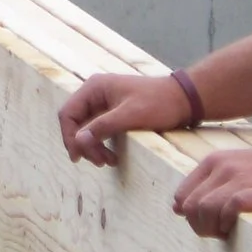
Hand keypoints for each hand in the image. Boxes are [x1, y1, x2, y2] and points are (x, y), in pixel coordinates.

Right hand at [58, 73, 190, 165]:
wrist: (184, 99)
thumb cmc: (158, 103)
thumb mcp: (131, 116)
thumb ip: (103, 127)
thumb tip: (78, 141)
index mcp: (94, 88)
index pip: (68, 113)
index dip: (69, 136)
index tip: (78, 157)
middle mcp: (95, 93)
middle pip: (76, 122)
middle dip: (84, 145)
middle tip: (99, 163)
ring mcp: (103, 103)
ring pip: (86, 129)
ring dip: (93, 147)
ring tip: (108, 162)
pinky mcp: (113, 113)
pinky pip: (98, 131)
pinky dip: (102, 145)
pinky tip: (112, 156)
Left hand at [172, 148, 251, 238]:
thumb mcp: (232, 169)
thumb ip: (206, 185)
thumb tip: (177, 208)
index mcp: (212, 161)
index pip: (182, 194)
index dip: (187, 214)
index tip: (201, 223)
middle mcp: (221, 168)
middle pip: (191, 205)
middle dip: (198, 225)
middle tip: (214, 233)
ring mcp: (238, 179)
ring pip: (205, 209)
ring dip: (211, 228)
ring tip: (223, 233)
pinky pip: (228, 210)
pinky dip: (226, 224)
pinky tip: (233, 229)